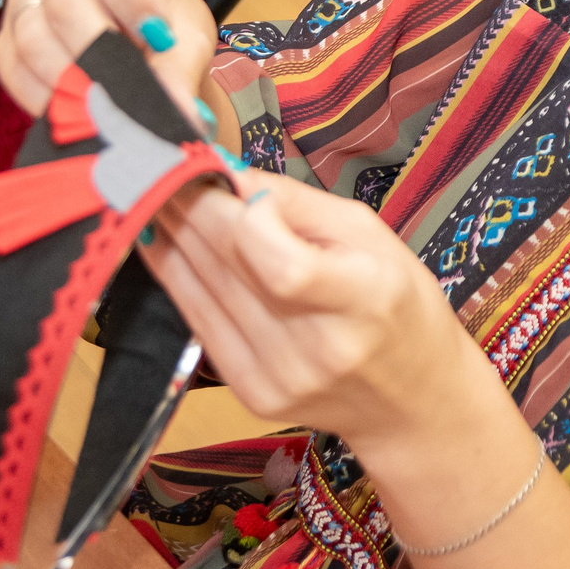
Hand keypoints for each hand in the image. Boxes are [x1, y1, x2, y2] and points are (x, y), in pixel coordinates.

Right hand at [0, 0, 216, 115]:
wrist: (145, 59)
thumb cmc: (166, 32)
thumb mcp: (187, 42)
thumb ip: (180, 68)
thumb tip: (177, 111)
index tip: (157, 35)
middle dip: (101, 48)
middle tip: (132, 82)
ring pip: (33, 34)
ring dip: (75, 77)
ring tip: (111, 99)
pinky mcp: (7, 39)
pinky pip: (12, 66)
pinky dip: (46, 97)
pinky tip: (77, 110)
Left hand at [150, 177, 483, 450]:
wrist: (411, 399)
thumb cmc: (396, 303)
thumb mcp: (371, 235)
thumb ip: (299, 204)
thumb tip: (232, 175)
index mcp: (362, 299)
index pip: (283, 264)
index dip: (242, 217)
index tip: (225, 179)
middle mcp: (318, 348)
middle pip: (231, 268)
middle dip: (191, 209)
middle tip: (166, 169)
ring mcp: (280, 378)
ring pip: (202, 292)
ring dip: (173, 239)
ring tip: (158, 198)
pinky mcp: (252, 396)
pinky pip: (199, 324)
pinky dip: (178, 278)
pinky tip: (166, 244)